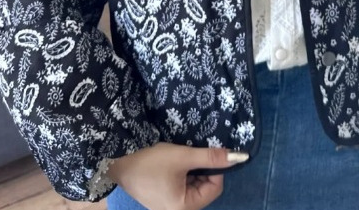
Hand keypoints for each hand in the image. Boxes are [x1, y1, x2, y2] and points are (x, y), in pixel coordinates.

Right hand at [107, 142, 246, 209]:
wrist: (118, 163)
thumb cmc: (152, 163)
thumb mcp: (183, 157)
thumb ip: (211, 157)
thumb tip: (240, 157)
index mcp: (185, 208)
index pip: (215, 188)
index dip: (215, 169)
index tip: (205, 154)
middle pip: (205, 188)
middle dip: (202, 170)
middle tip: (190, 155)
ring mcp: (170, 206)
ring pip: (195, 185)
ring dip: (193, 170)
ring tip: (180, 158)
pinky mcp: (164, 199)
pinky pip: (183, 186)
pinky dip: (184, 173)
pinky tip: (173, 163)